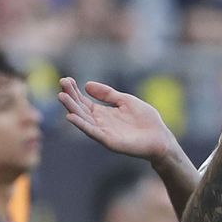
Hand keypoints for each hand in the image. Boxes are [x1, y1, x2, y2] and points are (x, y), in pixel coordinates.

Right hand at [58, 80, 181, 162]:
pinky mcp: (109, 141)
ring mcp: (103, 132)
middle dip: (70, 97)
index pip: (83, 101)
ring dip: (71, 108)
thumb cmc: (145, 120)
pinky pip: (92, 132)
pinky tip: (71, 116)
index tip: (65, 79)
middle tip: (61, 84)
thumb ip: (108, 94)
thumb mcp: (126, 101)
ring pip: (83, 119)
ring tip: (62, 96)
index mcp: (103, 113)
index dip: (74, 91)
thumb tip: (86, 84)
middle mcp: (99, 122)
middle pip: (80, 108)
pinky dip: (81, 125)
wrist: (161, 137)